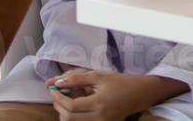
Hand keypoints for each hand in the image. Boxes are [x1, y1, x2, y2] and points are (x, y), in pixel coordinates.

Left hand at [48, 69, 187, 119]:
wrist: (138, 94)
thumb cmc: (120, 82)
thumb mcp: (99, 76)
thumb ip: (77, 78)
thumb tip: (58, 83)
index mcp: (99, 103)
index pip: (71, 106)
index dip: (58, 97)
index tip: (53, 88)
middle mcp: (99, 118)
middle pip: (69, 118)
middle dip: (58, 105)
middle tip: (56, 94)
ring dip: (64, 113)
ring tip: (65, 100)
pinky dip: (73, 117)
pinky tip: (74, 107)